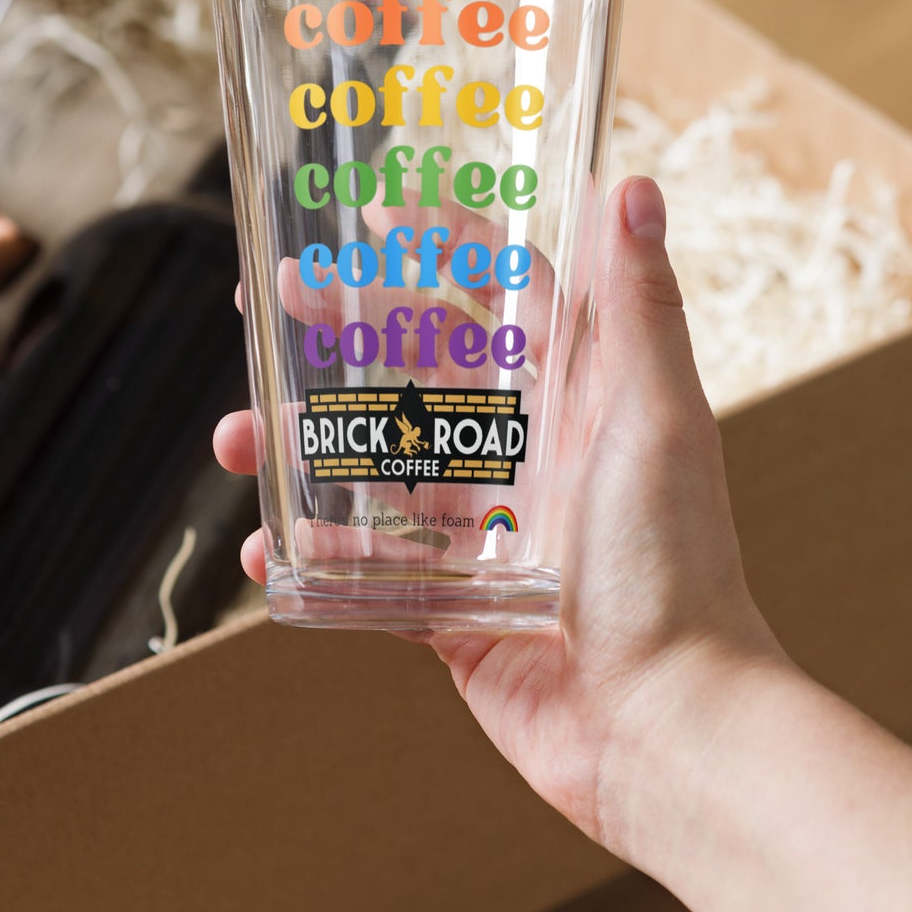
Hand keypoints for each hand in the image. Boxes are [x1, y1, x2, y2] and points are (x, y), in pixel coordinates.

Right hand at [214, 176, 784, 854]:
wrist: (663, 726)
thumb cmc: (674, 566)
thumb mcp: (658, 420)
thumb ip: (641, 308)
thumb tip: (630, 185)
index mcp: (575, 407)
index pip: (502, 303)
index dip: (442, 251)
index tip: (377, 215)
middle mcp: (527, 460)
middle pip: (418, 375)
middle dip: (343, 333)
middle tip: (272, 298)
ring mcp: (483, 536)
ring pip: (375, 472)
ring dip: (304, 448)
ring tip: (237, 437)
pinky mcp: (453, 608)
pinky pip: (368, 572)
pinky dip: (315, 557)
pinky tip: (265, 549)